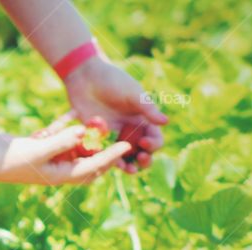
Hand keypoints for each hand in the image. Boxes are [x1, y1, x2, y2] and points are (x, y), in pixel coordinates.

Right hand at [0, 124, 131, 184]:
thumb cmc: (13, 158)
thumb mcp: (40, 149)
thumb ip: (63, 140)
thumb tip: (83, 132)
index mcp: (61, 175)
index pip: (93, 167)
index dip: (111, 156)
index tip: (127, 146)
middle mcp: (58, 170)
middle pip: (89, 162)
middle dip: (103, 151)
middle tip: (120, 137)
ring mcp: (50, 161)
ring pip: (76, 149)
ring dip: (85, 138)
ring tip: (98, 124)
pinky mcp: (41, 150)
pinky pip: (60, 140)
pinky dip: (65, 129)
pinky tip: (72, 115)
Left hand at [64, 57, 167, 173]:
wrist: (86, 77)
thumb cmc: (112, 80)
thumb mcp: (133, 93)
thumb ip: (147, 108)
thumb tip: (166, 122)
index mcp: (143, 119)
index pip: (155, 138)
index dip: (154, 144)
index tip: (145, 143)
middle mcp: (131, 130)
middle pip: (143, 152)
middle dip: (145, 159)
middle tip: (141, 158)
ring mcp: (114, 136)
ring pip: (125, 157)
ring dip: (129, 165)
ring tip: (130, 170)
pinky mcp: (98, 139)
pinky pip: (106, 154)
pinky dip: (110, 160)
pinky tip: (111, 164)